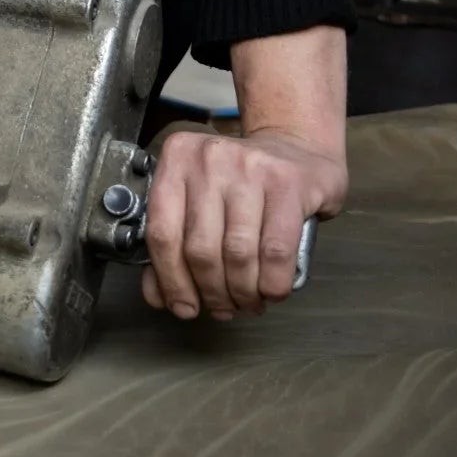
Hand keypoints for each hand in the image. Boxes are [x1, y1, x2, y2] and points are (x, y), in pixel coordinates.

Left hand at [141, 126, 346, 321]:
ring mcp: (250, 167)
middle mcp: (210, 158)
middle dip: (211, 292)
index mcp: (177, 158)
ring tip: (246, 303)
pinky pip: (275, 251)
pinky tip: (270, 291)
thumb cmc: (241, 182)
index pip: (162, 232)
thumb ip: (173, 243)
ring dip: (242, 293)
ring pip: (237, 254)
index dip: (171, 281)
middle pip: (200, 248)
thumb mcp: (198, 199)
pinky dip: (271, 283)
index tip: (183, 306)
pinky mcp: (288, 183)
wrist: (296, 148)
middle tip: (222, 308)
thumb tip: (160, 296)